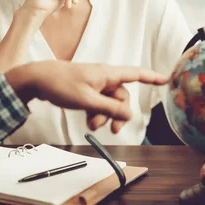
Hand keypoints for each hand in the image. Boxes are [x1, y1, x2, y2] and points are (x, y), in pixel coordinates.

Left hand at [5, 61, 168, 131]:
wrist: (37, 79)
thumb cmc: (61, 85)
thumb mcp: (88, 101)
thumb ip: (110, 108)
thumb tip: (129, 113)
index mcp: (107, 74)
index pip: (136, 74)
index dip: (152, 78)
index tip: (167, 79)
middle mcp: (104, 77)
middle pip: (122, 96)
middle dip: (118, 114)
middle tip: (111, 130)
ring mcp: (95, 83)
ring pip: (110, 102)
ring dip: (105, 115)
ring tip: (92, 124)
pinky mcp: (86, 89)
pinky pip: (99, 102)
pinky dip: (97, 112)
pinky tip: (88, 120)